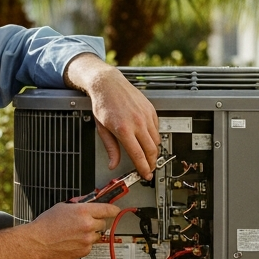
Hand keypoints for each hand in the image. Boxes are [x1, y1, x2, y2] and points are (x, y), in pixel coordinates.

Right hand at [0, 201, 120, 258]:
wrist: (38, 241)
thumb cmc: (47, 223)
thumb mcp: (63, 206)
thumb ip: (79, 203)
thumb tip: (90, 200)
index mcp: (83, 211)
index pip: (108, 209)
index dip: (113, 209)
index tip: (116, 210)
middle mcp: (88, 225)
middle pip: (104, 223)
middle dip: (97, 221)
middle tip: (85, 222)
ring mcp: (87, 240)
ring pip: (98, 235)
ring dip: (91, 233)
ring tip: (76, 232)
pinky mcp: (84, 251)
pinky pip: (90, 245)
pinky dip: (84, 243)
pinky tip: (72, 240)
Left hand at [64, 54, 160, 177]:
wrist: (108, 84)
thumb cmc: (103, 104)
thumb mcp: (102, 129)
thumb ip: (110, 148)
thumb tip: (113, 164)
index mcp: (124, 129)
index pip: (138, 155)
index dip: (143, 168)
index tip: (145, 174)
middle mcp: (137, 122)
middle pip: (151, 150)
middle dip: (152, 163)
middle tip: (149, 168)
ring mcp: (146, 115)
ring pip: (156, 140)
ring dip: (154, 151)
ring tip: (149, 156)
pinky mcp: (151, 110)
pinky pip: (157, 128)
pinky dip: (154, 137)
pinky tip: (148, 139)